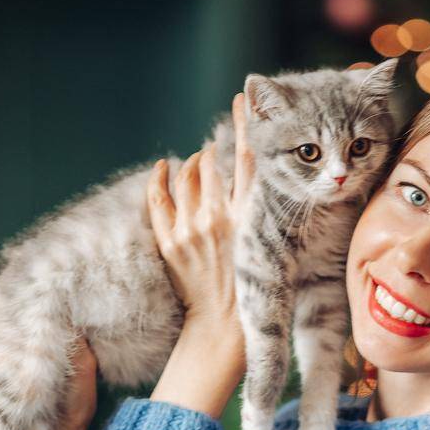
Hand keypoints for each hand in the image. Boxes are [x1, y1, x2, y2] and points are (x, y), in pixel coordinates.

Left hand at [146, 92, 253, 337]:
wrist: (224, 328)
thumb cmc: (253, 291)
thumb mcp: (271, 248)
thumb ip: (265, 214)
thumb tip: (261, 184)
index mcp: (250, 218)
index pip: (246, 158)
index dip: (243, 125)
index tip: (242, 100)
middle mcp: (220, 218)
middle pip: (211, 163)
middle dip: (212, 149)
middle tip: (214, 148)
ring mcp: (192, 229)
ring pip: (187, 177)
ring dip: (192, 165)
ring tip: (198, 164)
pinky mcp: (170, 243)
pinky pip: (158, 199)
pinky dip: (158, 179)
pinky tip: (161, 167)